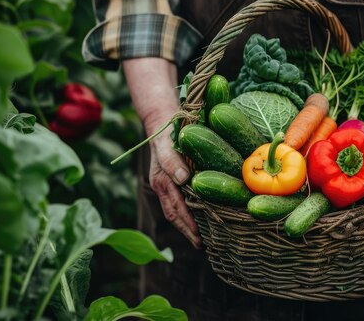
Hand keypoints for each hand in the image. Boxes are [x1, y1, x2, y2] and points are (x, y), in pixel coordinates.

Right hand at [123, 58, 200, 248]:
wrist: (161, 117)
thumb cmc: (166, 130)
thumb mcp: (168, 143)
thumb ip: (172, 161)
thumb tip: (184, 180)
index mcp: (162, 181)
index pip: (176, 209)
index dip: (187, 225)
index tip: (199, 239)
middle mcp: (163, 184)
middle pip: (174, 214)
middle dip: (187, 231)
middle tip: (202, 245)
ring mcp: (167, 182)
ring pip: (176, 208)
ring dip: (187, 223)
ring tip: (201, 236)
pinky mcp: (173, 176)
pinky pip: (179, 199)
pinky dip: (187, 210)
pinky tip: (200, 214)